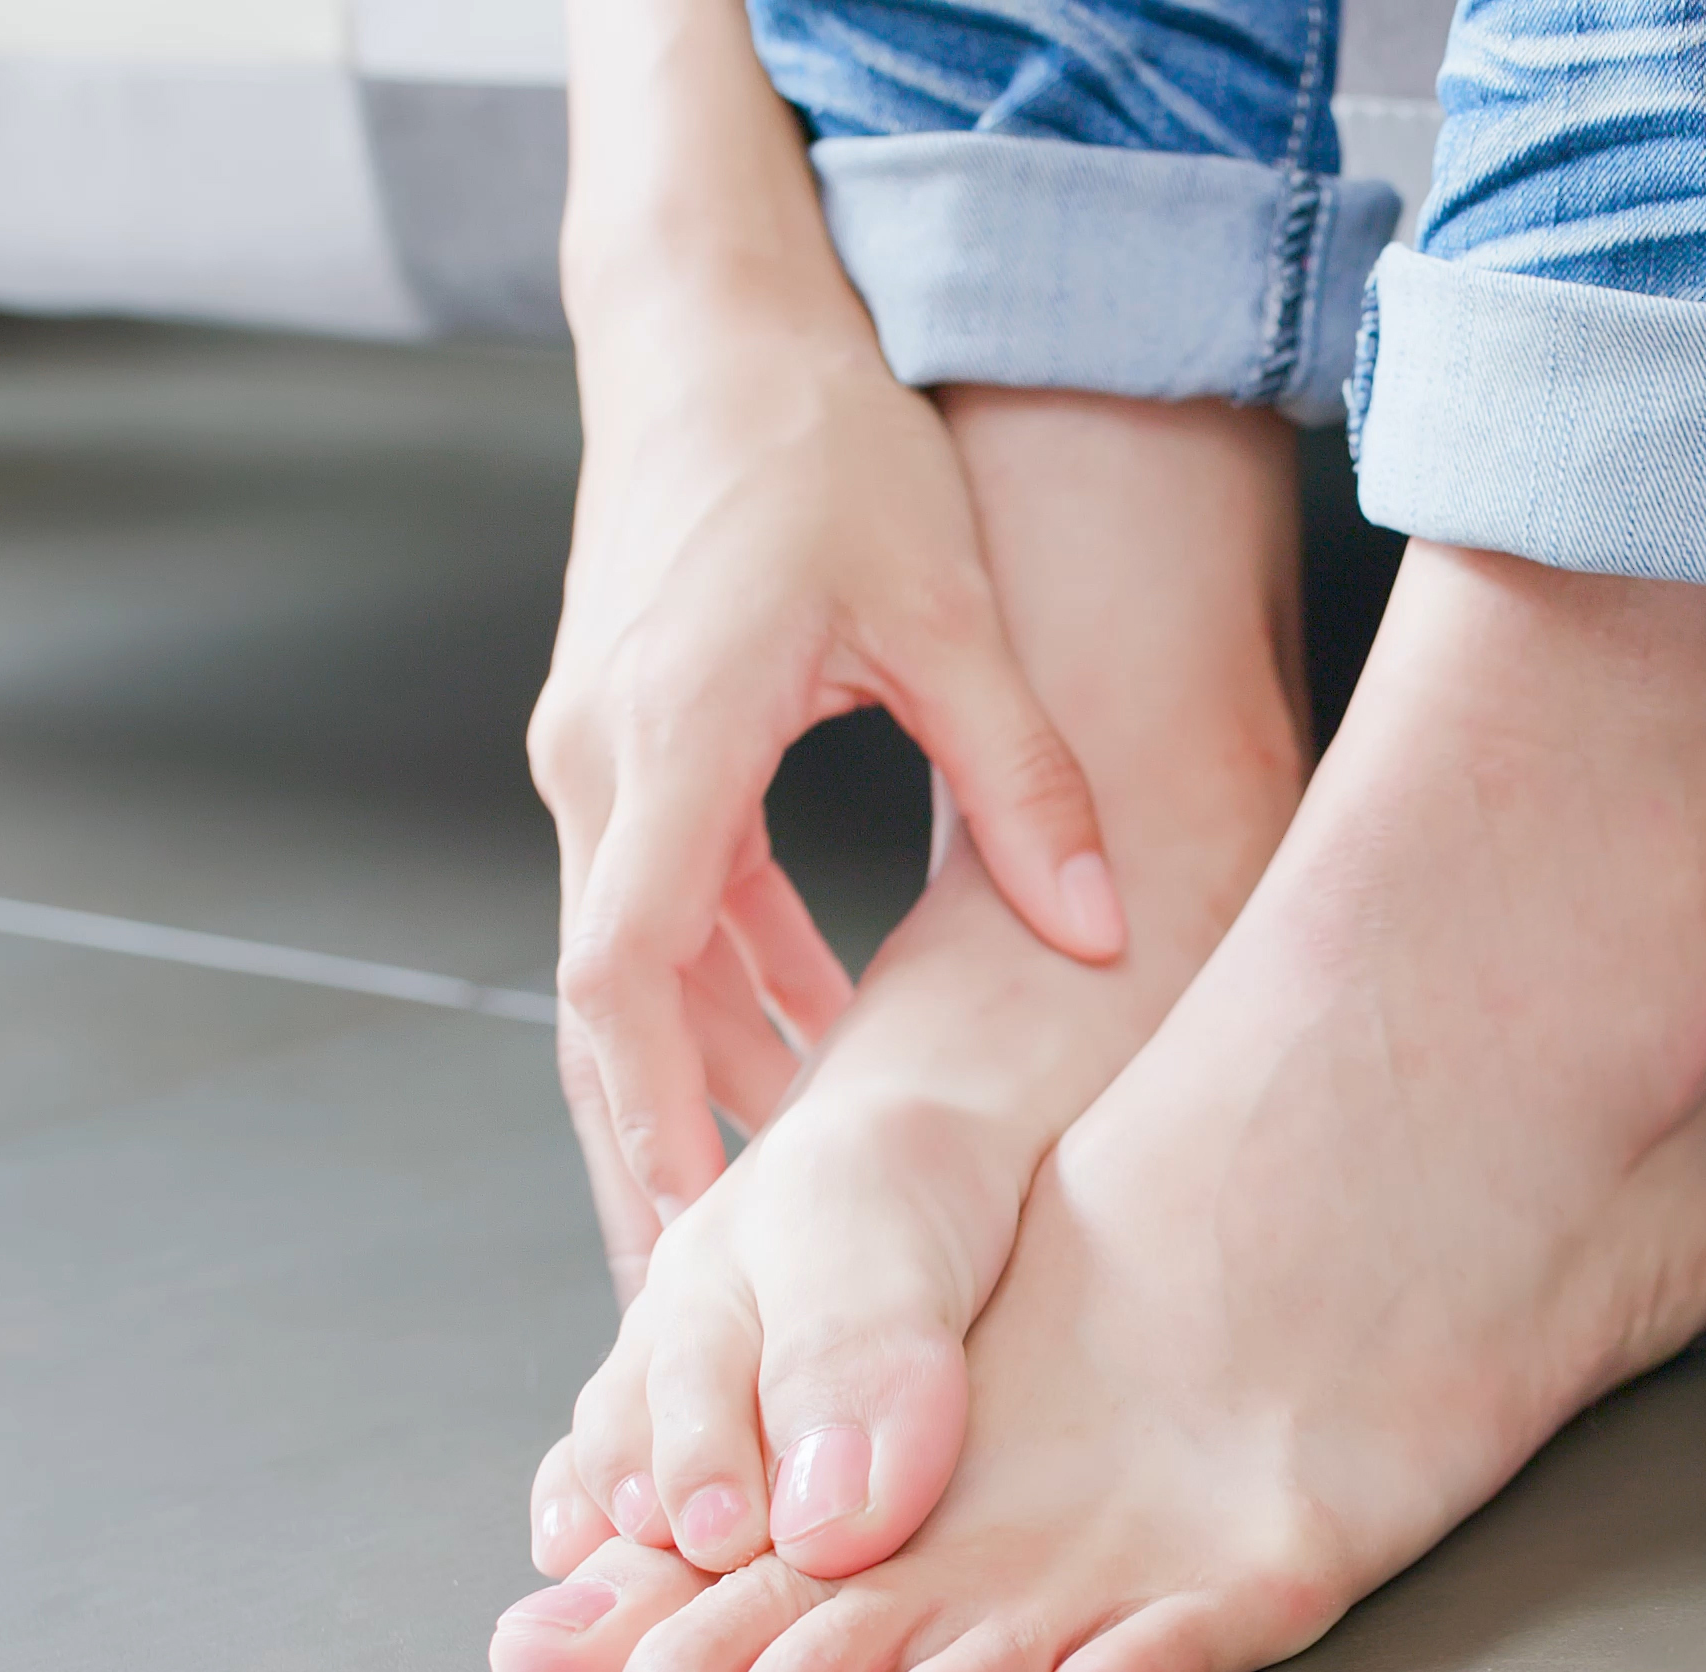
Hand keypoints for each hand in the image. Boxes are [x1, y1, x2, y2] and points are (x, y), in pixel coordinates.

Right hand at [528, 334, 1123, 1295]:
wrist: (710, 322)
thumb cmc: (818, 441)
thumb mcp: (945, 608)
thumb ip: (1024, 780)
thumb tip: (1100, 928)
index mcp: (669, 742)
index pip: (627, 974)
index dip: (656, 1115)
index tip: (695, 1238)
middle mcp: (605, 768)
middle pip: (608, 1017)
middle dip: (651, 1162)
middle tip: (694, 1314)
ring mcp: (605, 761)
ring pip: (638, 975)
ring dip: (699, 1089)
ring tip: (762, 1226)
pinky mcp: (636, 746)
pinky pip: (669, 909)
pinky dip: (728, 994)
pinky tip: (807, 1053)